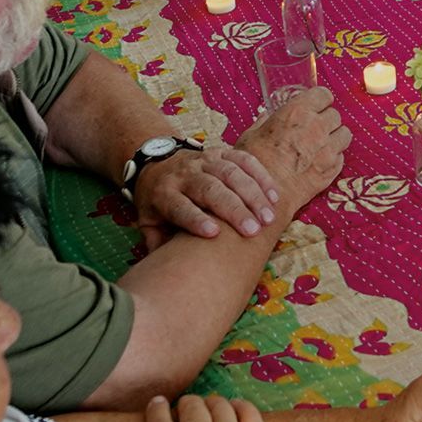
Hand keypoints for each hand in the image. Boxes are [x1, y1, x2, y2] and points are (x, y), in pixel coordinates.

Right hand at [113, 395, 281, 421]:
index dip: (156, 409)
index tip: (156, 404)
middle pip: (191, 407)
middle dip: (184, 405)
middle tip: (184, 411)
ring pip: (219, 406)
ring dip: (210, 405)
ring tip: (207, 411)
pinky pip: (249, 414)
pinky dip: (240, 406)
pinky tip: (233, 410)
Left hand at [134, 144, 283, 250]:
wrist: (157, 164)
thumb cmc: (158, 203)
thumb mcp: (147, 224)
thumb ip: (157, 244)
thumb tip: (169, 269)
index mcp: (164, 195)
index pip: (179, 207)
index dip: (195, 219)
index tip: (213, 233)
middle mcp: (184, 175)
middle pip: (210, 189)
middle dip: (234, 209)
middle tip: (254, 230)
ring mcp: (204, 160)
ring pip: (231, 173)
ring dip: (253, 194)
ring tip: (269, 217)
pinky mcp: (221, 153)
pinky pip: (243, 159)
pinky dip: (261, 176)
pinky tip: (273, 196)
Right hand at [236, 87, 349, 212]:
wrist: (264, 198)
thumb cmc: (254, 165)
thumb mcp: (252, 135)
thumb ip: (266, 121)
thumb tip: (269, 115)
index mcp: (297, 113)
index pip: (323, 95)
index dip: (320, 100)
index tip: (316, 105)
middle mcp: (317, 127)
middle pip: (335, 115)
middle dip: (326, 119)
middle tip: (315, 128)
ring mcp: (327, 149)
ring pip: (344, 134)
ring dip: (335, 137)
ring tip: (322, 144)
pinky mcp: (332, 169)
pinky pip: (342, 156)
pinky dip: (334, 157)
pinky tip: (320, 161)